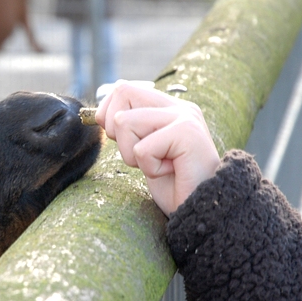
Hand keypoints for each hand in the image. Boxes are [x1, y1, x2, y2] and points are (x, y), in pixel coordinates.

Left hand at [95, 81, 219, 216]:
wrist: (203, 211)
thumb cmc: (174, 186)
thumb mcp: (145, 151)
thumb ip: (131, 128)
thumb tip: (99, 114)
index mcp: (170, 107)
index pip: (124, 89)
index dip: (109, 114)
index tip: (124, 141)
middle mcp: (180, 106)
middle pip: (123, 92)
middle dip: (117, 131)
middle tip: (141, 155)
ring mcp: (185, 117)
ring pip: (124, 121)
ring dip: (133, 155)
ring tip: (160, 166)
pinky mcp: (187, 133)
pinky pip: (142, 149)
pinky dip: (150, 168)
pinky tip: (171, 172)